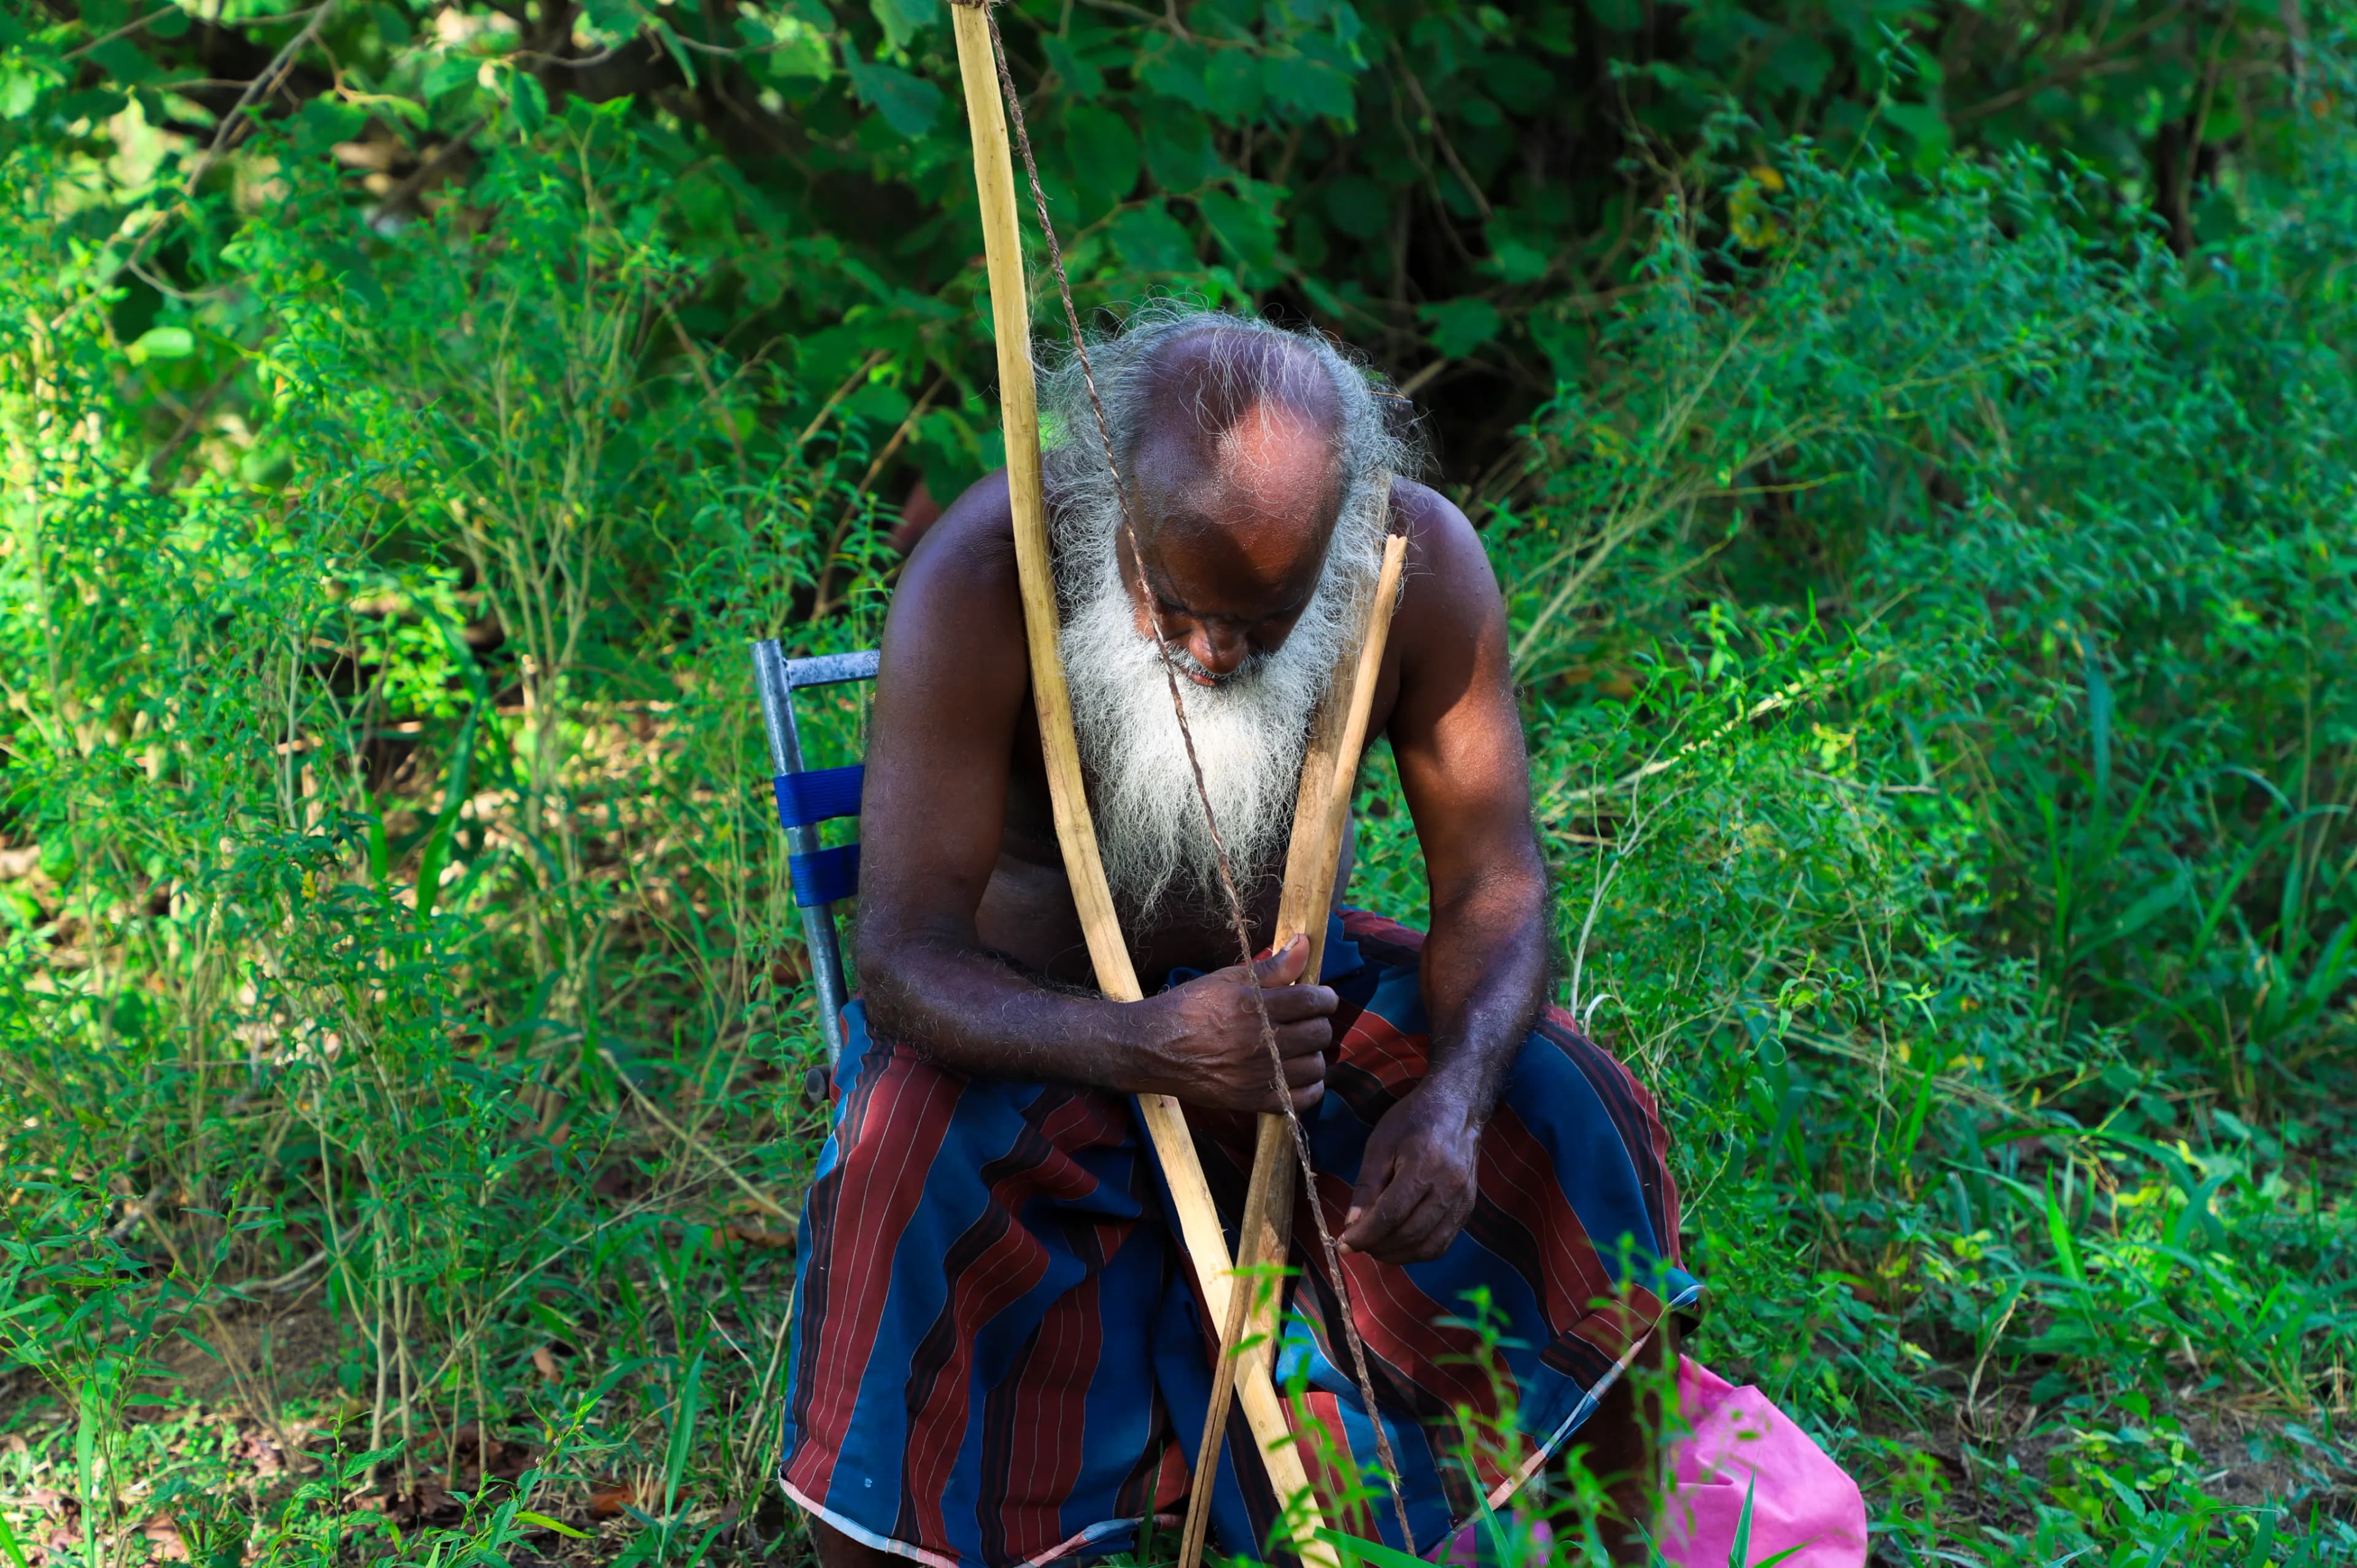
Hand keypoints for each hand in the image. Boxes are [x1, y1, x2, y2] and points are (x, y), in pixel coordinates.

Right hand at [1135, 935, 1334, 1112]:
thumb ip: (1272, 967)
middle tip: (1306, 1020)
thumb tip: (1304, 944)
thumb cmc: (1189, 1008)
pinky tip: (1296, 1073)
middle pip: (1318, 1033)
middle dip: (1318, 1022)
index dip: (1325, 997)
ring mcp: (1258, 1075)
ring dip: (1313, 1054)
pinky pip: (1302, 1098)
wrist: (1153, 1048)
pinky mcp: (1252, 1101)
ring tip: (1299, 1046)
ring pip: (1315, 1066)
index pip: (1312, 1001)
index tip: (1321, 997)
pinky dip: (1309, 1087)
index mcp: (1255, 1007)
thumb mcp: (1227, 979)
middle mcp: (1260, 1042)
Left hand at [1337, 1082, 1481, 1263]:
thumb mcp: (1380, 1144)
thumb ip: (1367, 1186)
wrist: (1458, 1108)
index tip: (1344, 1243)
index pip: (1392, 1215)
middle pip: (1410, 1234)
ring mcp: (1463, 1201)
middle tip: (1356, 1244)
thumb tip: (1352, 1224)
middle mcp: (1449, 1188)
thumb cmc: (1414, 1119)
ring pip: (1428, 1246)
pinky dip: (1418, 1251)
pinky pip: (1442, 1243)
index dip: (1366, 1235)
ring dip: (1397, 1255)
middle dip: (1378, 1247)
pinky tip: (1399, 1244)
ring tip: (1375, 1247)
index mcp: (1425, 1166)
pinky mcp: (1469, 1208)